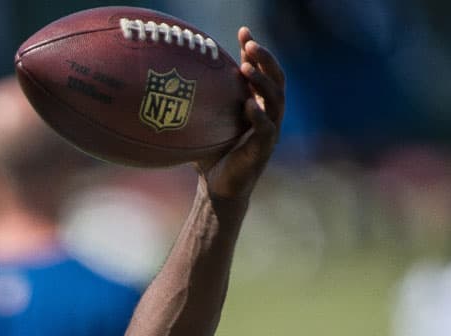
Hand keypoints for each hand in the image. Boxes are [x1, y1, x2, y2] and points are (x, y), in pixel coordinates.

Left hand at [197, 27, 285, 199]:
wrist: (216, 189)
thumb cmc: (211, 154)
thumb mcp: (206, 122)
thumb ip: (202, 101)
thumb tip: (174, 77)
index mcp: (258, 104)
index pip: (263, 71)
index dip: (255, 51)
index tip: (244, 31)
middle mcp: (269, 114)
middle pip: (276, 80)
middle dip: (265, 59)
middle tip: (250, 45)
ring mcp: (270, 132)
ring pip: (275, 101)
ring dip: (262, 82)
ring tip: (247, 68)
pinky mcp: (263, 150)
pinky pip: (266, 129)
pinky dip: (258, 115)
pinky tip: (247, 104)